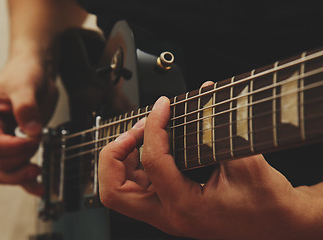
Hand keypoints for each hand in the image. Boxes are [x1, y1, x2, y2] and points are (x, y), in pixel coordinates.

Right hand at [0, 51, 57, 195]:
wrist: (35, 71)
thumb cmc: (25, 73)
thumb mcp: (26, 85)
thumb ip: (26, 107)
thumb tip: (31, 129)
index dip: (15, 147)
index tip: (34, 138)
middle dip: (21, 157)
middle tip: (38, 140)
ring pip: (4, 171)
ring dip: (22, 174)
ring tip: (38, 168)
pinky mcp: (14, 147)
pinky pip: (15, 170)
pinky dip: (26, 181)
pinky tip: (39, 187)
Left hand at [99, 95, 322, 238]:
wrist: (279, 224)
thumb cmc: (267, 203)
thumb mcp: (245, 162)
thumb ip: (220, 128)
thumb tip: (204, 95)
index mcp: (185, 207)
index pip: (153, 161)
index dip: (155, 126)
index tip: (163, 106)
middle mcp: (169, 215)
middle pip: (113, 191)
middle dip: (115, 154)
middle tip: (136, 131)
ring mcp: (166, 214)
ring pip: (119, 190)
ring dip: (122, 159)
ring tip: (141, 135)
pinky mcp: (170, 207)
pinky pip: (136, 187)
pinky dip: (134, 165)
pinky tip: (151, 147)